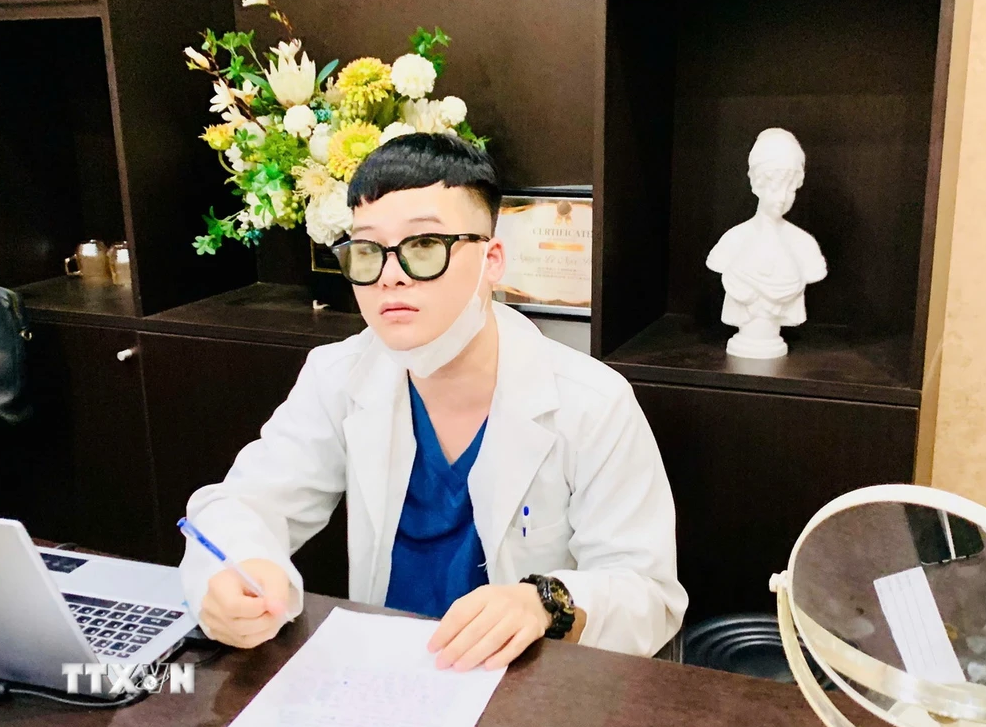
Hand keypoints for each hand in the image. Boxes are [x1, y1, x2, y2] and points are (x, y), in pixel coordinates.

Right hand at [199, 558, 289, 648]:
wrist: (252, 582)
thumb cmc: (260, 575)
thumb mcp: (273, 575)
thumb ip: (276, 591)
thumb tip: (277, 610)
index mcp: (218, 584)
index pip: (234, 606)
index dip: (258, 609)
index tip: (275, 605)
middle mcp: (209, 605)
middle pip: (237, 625)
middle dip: (264, 621)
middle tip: (279, 612)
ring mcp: (211, 622)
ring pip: (241, 637)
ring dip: (264, 630)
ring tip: (274, 616)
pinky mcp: (219, 634)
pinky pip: (241, 643)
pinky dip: (259, 636)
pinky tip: (265, 624)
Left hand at [427, 584, 549, 671]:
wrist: (536, 599)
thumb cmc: (501, 602)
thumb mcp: (482, 599)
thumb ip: (465, 614)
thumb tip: (443, 639)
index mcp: (484, 594)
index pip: (461, 613)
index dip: (445, 632)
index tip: (432, 648)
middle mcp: (501, 604)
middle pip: (475, 629)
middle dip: (455, 648)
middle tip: (442, 663)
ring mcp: (518, 617)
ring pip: (493, 640)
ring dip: (473, 656)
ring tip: (459, 667)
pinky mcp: (532, 630)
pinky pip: (514, 647)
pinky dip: (500, 658)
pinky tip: (487, 667)